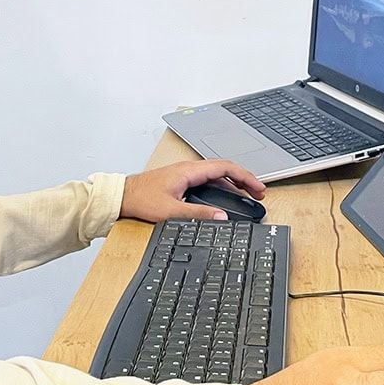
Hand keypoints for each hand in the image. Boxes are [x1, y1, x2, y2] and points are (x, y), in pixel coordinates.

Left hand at [120, 159, 265, 222]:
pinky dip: (223, 186)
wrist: (124, 195)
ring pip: (217, 174)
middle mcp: (189, 169)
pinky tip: (227, 197)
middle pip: (224, 169)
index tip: (258, 187)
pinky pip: (208, 179)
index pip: (224, 168)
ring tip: (248, 195)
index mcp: (189, 171)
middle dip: (244, 179)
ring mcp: (186, 173)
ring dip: (234, 183)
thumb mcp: (171, 211)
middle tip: (259, 193)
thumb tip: (221, 217)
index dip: (245, 177)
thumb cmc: (142, 199)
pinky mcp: (182, 180)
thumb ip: (198, 214)